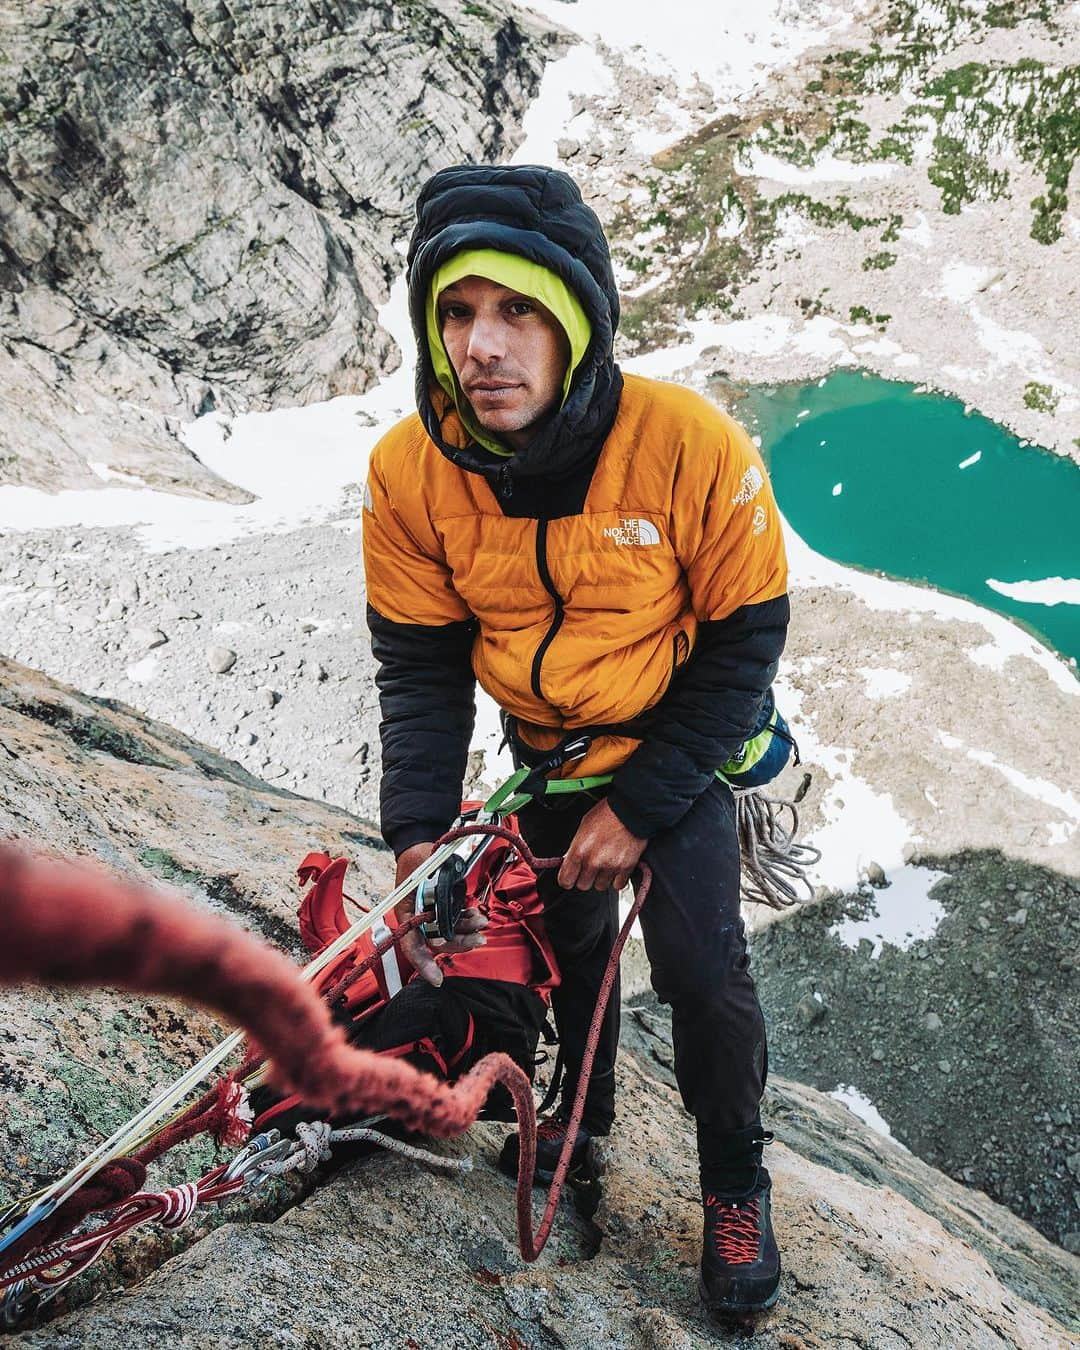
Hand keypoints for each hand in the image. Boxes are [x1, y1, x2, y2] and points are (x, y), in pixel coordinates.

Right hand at [392, 842, 487, 986]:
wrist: (419, 845)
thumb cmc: (416, 857)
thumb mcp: (422, 867)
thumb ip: (435, 885)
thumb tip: (449, 901)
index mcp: (406, 914)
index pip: (412, 945)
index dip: (424, 963)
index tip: (437, 979)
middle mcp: (418, 919)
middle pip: (437, 941)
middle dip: (458, 943)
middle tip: (479, 939)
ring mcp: (430, 915)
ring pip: (450, 933)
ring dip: (467, 931)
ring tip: (482, 922)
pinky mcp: (441, 909)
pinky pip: (455, 921)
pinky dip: (466, 921)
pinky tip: (476, 915)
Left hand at [557, 799, 646, 892]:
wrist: (631, 810)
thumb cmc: (607, 814)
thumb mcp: (583, 827)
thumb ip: (576, 847)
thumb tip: (570, 860)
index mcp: (579, 850)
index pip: (565, 880)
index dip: (567, 879)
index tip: (570, 877)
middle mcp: (594, 861)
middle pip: (583, 885)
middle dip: (585, 877)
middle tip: (589, 867)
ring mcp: (610, 866)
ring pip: (600, 886)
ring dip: (601, 878)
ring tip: (605, 864)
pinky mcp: (626, 868)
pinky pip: (617, 885)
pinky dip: (616, 879)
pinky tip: (616, 867)